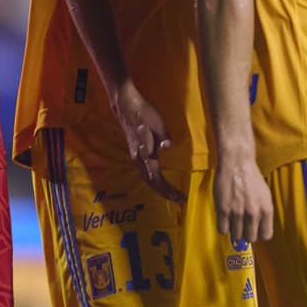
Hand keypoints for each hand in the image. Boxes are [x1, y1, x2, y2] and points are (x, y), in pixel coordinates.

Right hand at [109, 83, 183, 202]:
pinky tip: (159, 181)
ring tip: (172, 194)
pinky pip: (145, 173)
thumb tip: (168, 147)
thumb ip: (163, 136)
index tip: (180, 198)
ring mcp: (136, 157)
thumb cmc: (145, 114)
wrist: (127, 107)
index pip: (157, 179)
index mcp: (145, 154)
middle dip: (165, 193)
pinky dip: (154, 181)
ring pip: (148, 179)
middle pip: (152, 183)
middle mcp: (139, 160)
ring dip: (160, 188)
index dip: (168, 190)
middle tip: (180, 200)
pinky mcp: (136, 153)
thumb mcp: (158, 123)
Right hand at [213, 153, 273, 241]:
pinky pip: (222, 230)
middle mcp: (253, 213)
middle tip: (242, 225)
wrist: (237, 163)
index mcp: (266, 209)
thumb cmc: (251, 177)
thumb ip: (263, 212)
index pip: (266, 235)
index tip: (254, 230)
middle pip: (250, 238)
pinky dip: (223, 227)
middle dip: (246, 233)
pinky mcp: (223, 210)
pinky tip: (224, 219)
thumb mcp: (265, 195)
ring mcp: (238, 213)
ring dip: (234, 230)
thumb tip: (259, 229)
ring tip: (233, 220)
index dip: (259, 233)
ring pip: (236, 236)